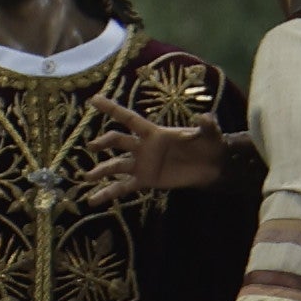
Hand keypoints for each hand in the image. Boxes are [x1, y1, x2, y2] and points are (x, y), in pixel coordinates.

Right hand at [77, 114, 237, 209]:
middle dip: (105, 142)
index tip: (93, 100)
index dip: (112, 109)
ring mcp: (142, 165)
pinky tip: (93, 201)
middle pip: (118, 141)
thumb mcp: (210, 134)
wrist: (213, 168)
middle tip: (92, 146)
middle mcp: (143, 147)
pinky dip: (108, 194)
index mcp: (154, 132)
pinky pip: (123, 187)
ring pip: (116, 166)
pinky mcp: (145, 181)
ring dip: (101, 171)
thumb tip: (204, 117)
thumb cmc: (209, 145)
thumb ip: (206, 126)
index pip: (129, 118)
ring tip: (87, 177)